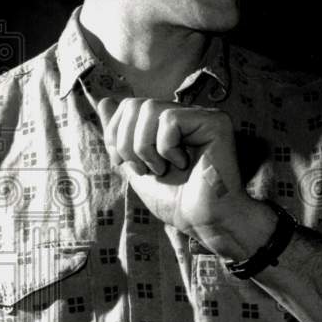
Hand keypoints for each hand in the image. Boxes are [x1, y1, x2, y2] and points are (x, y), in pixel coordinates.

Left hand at [96, 97, 256, 253]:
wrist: (202, 221)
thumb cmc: (175, 200)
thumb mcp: (135, 165)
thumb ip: (120, 135)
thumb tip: (105, 101)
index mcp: (170, 123)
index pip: (129, 105)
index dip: (116, 134)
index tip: (125, 164)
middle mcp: (187, 114)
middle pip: (136, 104)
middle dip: (127, 143)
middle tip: (144, 170)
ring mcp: (202, 116)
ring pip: (150, 108)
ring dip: (145, 147)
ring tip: (162, 169)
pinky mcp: (216, 121)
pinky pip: (171, 119)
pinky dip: (166, 147)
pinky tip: (183, 163)